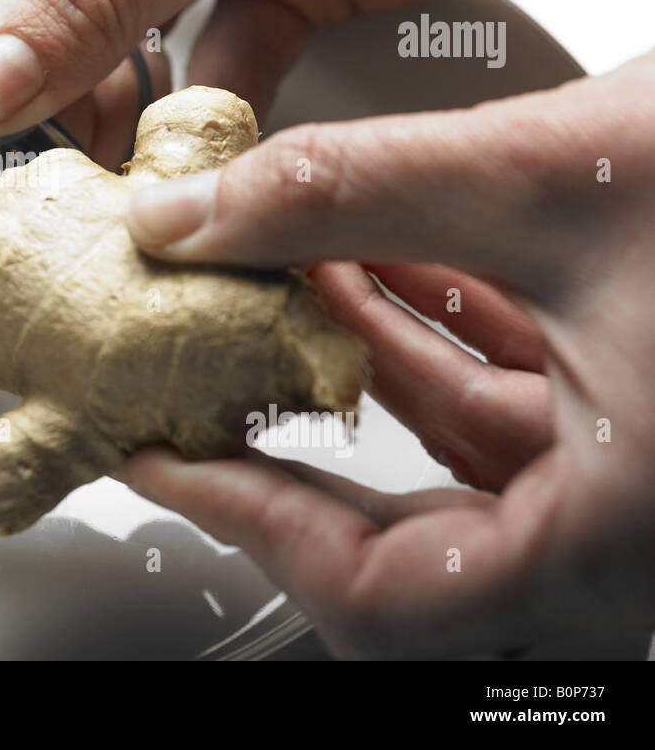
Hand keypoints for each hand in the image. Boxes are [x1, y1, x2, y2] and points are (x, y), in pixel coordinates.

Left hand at [119, 53, 654, 657]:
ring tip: (276, 286)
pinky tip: (387, 258)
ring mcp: (653, 484)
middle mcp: (646, 536)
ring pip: (466, 468)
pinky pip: (524, 411)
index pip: (385, 595)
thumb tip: (188, 217)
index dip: (251, 521)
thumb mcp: (547, 176)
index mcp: (634, 530)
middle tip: (205, 397)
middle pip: (415, 554)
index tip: (165, 459)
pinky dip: (441, 341)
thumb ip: (347, 192)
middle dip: (298, 458)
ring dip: (362, 370)